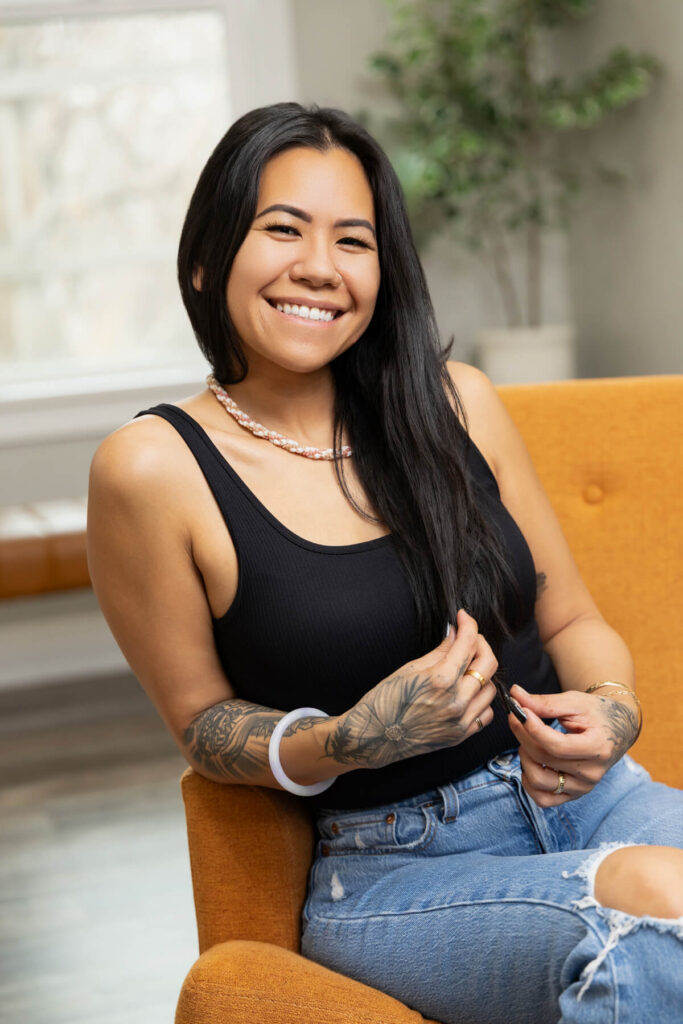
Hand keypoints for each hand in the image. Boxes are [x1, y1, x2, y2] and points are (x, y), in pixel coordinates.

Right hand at [324, 609, 497, 770]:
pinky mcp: (460, 735)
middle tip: (469, 639)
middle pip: (488, 664)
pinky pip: (486, 713)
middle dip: (481, 644)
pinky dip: (481, 700)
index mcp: (440, 680)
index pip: (468, 644)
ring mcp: (460, 721)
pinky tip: (467, 693)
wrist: (375, 736)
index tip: (464, 617)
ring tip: (465, 668)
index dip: (469, 624)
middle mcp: (455, 701)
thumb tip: (456, 634)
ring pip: (491, 689)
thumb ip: (440, 651)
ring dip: (482, 674)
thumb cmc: (385, 701)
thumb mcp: (410, 668)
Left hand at [507, 684, 639, 805]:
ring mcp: (583, 787)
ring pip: (538, 781)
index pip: (557, 745)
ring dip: (524, 758)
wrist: (618, 730)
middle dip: (523, 735)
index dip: (532, 728)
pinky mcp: (573, 795)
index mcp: (598, 748)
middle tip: (517, 718)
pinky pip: (542, 798)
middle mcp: (592, 773)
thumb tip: (514, 694)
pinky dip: (529, 781)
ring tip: (528, 740)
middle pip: (544, 759)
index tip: (519, 710)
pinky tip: (531, 761)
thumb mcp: (575, 702)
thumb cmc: (597, 713)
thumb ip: (545, 702)